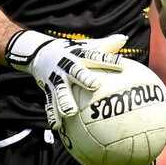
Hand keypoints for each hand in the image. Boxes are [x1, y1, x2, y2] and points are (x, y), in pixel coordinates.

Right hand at [6, 30, 126, 127]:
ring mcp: (56, 77)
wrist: (40, 52)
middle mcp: (67, 66)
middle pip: (76, 72)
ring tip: (70, 113)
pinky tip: (56, 126)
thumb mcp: (87, 46)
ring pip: (60, 90)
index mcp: (79, 56)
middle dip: (84, 78)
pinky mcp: (47, 88)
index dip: (109, 61)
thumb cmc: (71, 51)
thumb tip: (125, 38)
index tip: (122, 66)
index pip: (96, 57)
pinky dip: (52, 114)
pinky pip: (50, 102)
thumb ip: (106, 45)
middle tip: (95, 85)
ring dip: (64, 101)